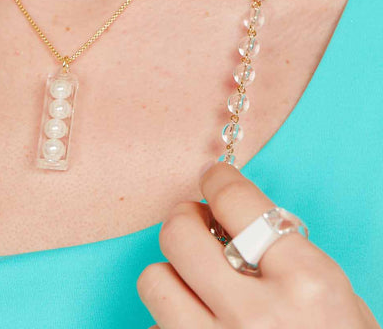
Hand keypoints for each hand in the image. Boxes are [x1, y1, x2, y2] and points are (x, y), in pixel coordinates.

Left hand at [137, 162, 378, 327]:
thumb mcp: (337, 298)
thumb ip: (283, 254)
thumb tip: (226, 214)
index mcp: (306, 284)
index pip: (236, 200)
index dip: (217, 180)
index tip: (211, 178)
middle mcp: (255, 316)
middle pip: (179, 234)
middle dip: (185, 219)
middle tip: (197, 224)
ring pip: (154, 281)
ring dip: (172, 274)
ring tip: (196, 284)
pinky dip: (173, 322)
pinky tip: (200, 326)